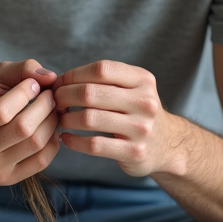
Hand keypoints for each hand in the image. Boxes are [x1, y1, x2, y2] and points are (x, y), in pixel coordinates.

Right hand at [0, 60, 60, 185]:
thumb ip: (19, 70)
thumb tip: (51, 77)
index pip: (1, 111)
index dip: (24, 93)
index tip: (32, 83)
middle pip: (23, 129)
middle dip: (45, 105)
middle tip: (49, 94)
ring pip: (35, 144)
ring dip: (51, 121)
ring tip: (50, 109)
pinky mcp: (6, 178)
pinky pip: (40, 161)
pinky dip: (52, 141)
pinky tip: (48, 127)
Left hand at [52, 60, 179, 177]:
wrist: (167, 145)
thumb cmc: (137, 112)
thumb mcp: (133, 88)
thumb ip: (104, 80)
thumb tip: (59, 80)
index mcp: (143, 80)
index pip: (101, 69)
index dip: (74, 74)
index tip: (59, 83)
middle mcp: (145, 102)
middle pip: (90, 93)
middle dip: (64, 96)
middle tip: (54, 102)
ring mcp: (141, 128)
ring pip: (89, 118)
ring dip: (66, 118)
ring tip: (59, 119)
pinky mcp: (134, 152)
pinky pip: (93, 145)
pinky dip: (73, 141)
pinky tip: (65, 138)